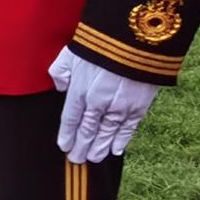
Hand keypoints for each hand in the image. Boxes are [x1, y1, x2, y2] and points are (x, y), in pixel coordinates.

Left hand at [51, 47, 157, 162]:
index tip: (64, 147)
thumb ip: (61, 72)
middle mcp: (98, 104)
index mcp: (79, 91)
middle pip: (87, 130)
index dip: (67, 135)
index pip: (70, 119)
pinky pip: (128, 128)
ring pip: (107, 133)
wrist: (133, 40)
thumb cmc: (99, 43)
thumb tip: (60, 87)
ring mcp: (119, 107)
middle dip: (81, 146)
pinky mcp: (138, 106)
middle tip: (77, 160)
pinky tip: (116, 149)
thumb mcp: (70, 54)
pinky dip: (122, 140)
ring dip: (100, 147)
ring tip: (94, 158)